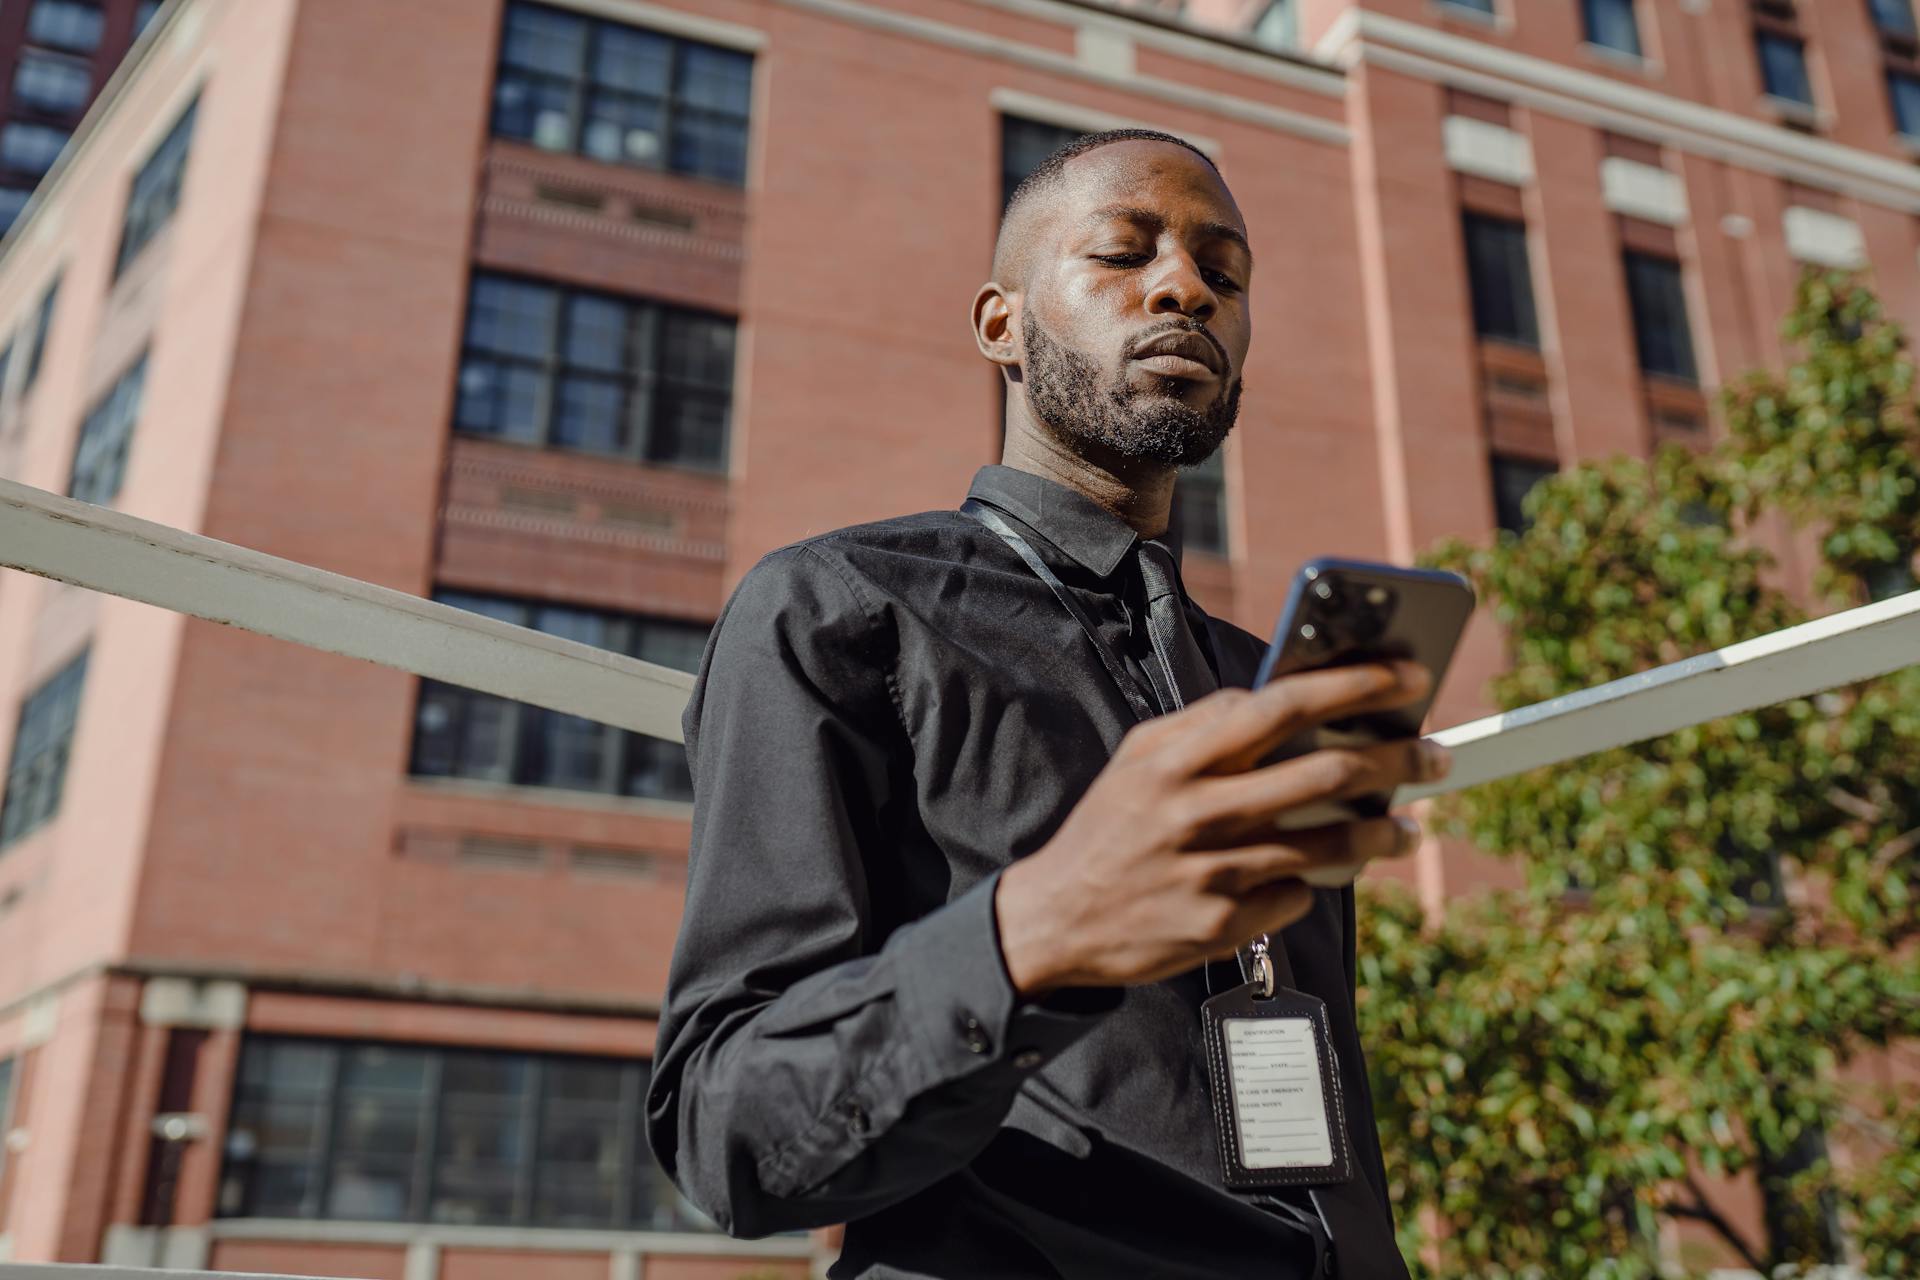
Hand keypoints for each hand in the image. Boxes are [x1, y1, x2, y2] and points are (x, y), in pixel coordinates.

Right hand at [993, 661, 1449, 996]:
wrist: (1056, 919)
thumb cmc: (1111, 828)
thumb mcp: (1139, 759)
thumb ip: (1203, 724)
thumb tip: (1271, 699)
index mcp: (1177, 759)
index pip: (1281, 707)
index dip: (1353, 686)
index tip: (1408, 677)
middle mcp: (1196, 813)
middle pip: (1324, 776)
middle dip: (1396, 759)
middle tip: (1435, 756)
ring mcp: (1211, 874)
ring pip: (1328, 848)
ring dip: (1383, 834)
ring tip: (1408, 826)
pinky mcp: (1221, 927)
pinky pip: (1295, 895)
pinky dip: (1312, 882)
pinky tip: (1311, 876)